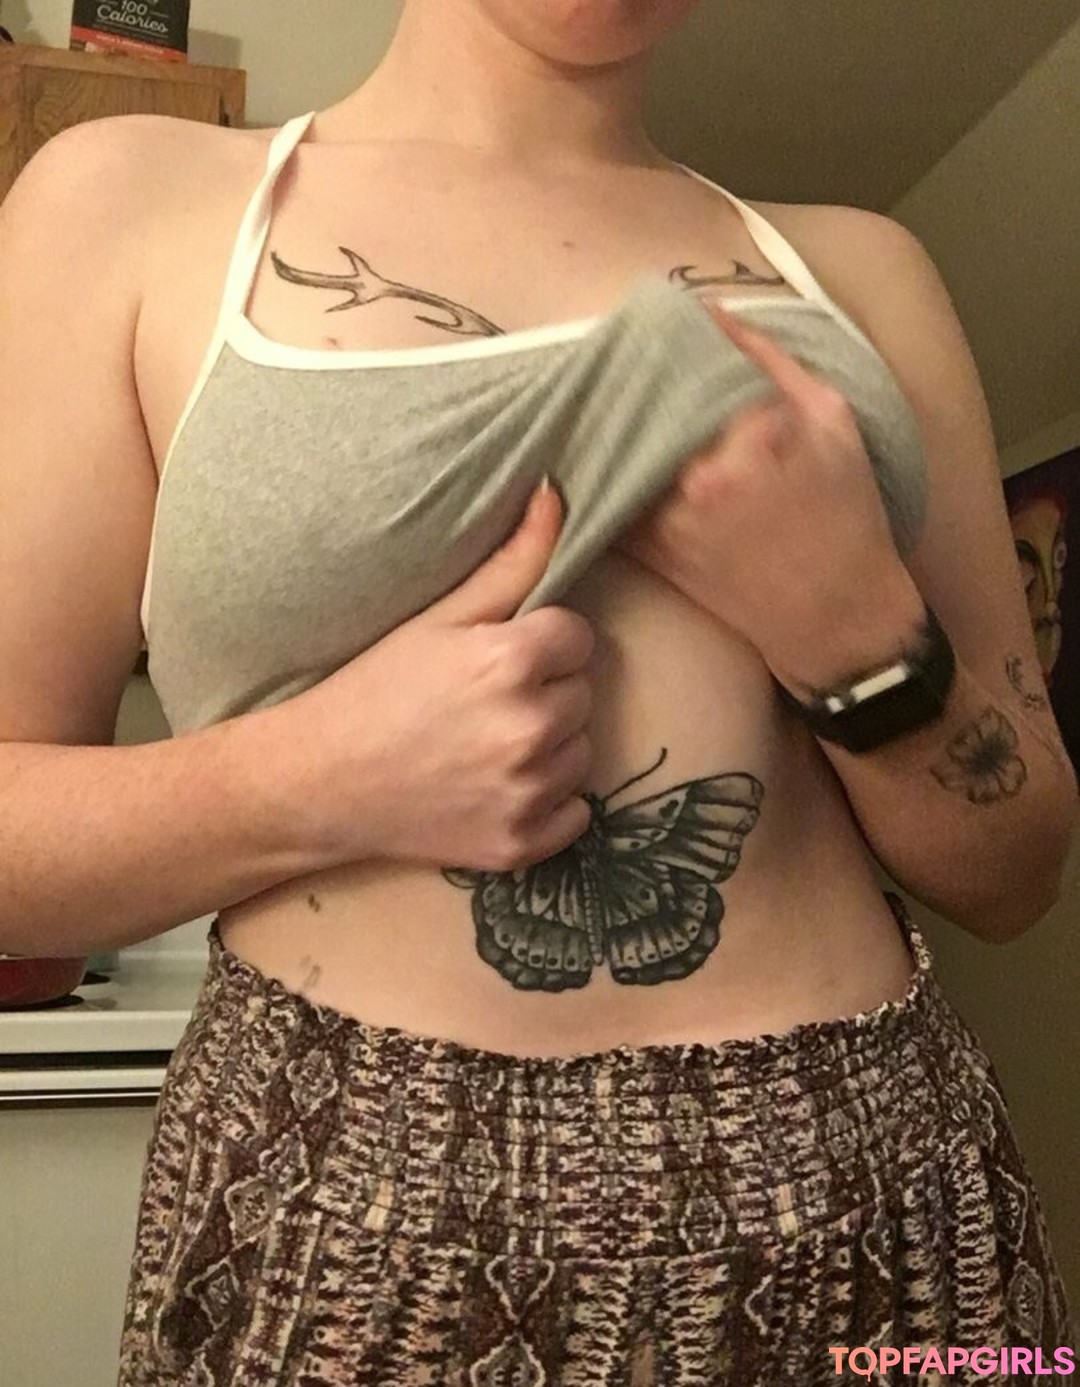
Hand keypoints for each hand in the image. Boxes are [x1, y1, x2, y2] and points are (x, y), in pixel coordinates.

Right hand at [281, 482, 595, 871]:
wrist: (320, 784)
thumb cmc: (375, 689)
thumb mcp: (438, 618)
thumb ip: (511, 561)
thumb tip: (556, 494)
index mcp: (512, 662)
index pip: (578, 637)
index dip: (541, 642)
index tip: (498, 655)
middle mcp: (529, 729)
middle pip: (583, 693)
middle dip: (546, 691)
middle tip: (485, 700)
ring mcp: (528, 793)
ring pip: (582, 751)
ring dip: (551, 745)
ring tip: (487, 742)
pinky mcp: (523, 844)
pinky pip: (576, 812)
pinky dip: (548, 801)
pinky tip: (497, 786)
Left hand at [618, 300, 924, 693]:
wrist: (836, 616)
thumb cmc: (848, 514)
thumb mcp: (833, 420)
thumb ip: (769, 361)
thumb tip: (707, 311)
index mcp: (753, 432)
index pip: (681, 364)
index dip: (656, 340)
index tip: (641, 322)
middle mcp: (701, 474)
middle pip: (637, 404)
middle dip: (621, 375)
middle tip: (606, 346)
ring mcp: (669, 516)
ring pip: (614, 448)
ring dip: (601, 419)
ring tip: (592, 389)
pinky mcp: (651, 550)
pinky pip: (606, 497)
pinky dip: (597, 470)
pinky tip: (593, 447)